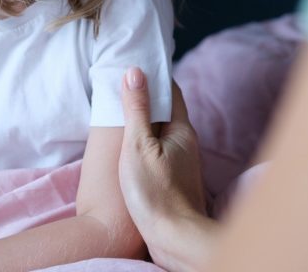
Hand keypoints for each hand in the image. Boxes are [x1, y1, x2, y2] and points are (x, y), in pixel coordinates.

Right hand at [119, 67, 212, 270]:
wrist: (175, 239)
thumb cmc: (155, 192)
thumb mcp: (138, 145)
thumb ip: (137, 109)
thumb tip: (135, 71)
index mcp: (181, 130)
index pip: (170, 92)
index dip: (153, 78)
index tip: (132, 68)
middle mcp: (187, 144)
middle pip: (167, 112)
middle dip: (147, 100)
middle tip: (120, 91)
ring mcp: (182, 164)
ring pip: (163, 135)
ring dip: (145, 125)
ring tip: (121, 119)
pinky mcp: (174, 182)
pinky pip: (159, 154)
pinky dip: (145, 146)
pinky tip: (130, 153)